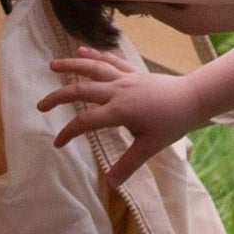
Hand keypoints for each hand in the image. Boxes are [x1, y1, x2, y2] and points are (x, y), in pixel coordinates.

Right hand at [38, 48, 202, 186]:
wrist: (193, 98)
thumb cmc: (173, 122)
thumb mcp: (150, 147)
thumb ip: (128, 164)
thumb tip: (110, 184)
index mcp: (119, 111)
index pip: (85, 121)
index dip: (68, 132)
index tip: (58, 143)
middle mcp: (118, 91)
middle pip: (81, 90)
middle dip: (58, 97)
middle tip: (40, 105)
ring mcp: (125, 78)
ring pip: (93, 68)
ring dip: (72, 65)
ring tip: (52, 65)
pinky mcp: (133, 72)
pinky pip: (111, 62)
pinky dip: (95, 55)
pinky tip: (82, 49)